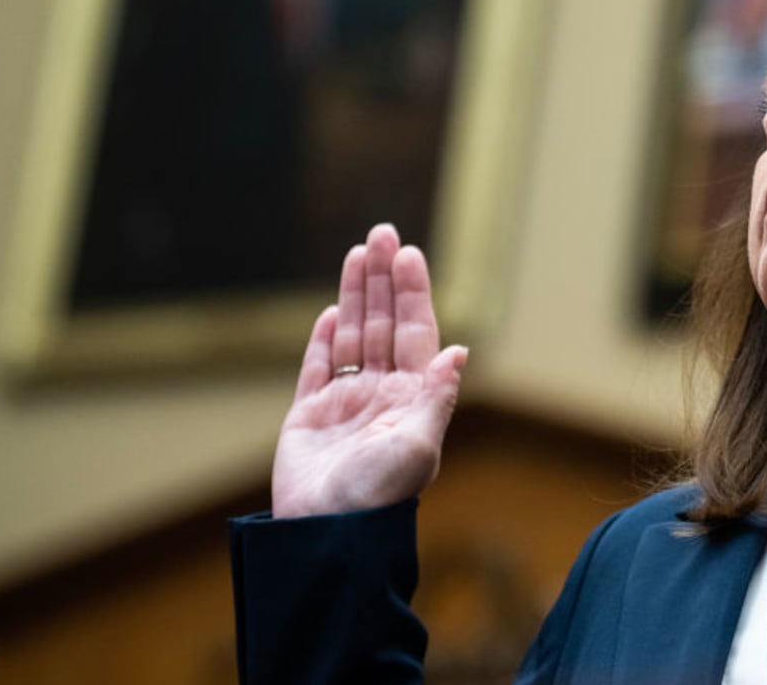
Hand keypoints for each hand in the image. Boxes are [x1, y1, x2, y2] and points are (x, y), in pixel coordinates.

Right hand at [271, 223, 466, 518]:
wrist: (328, 534)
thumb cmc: (379, 496)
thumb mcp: (417, 445)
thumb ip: (436, 396)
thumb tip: (459, 350)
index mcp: (412, 398)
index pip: (415, 332)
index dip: (412, 293)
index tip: (408, 254)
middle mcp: (382, 395)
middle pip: (383, 323)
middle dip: (383, 278)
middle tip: (382, 232)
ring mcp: (345, 404)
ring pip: (352, 336)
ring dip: (356, 295)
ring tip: (358, 253)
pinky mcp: (308, 417)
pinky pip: (318, 368)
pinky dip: (324, 339)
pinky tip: (332, 311)